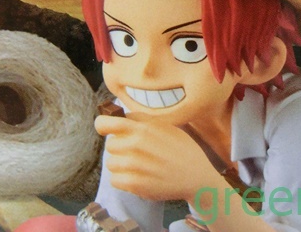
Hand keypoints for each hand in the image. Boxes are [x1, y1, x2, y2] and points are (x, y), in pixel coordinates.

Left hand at [95, 113, 220, 201]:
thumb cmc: (183, 149)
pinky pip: (114, 180)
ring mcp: (134, 165)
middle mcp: (135, 144)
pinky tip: (138, 177)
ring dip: (121, 166)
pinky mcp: (134, 184)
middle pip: (110, 145)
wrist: (196, 177)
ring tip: (138, 166)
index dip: (103, 126)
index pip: (105, 123)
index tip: (106, 130)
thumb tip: (121, 116)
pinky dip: (123, 180)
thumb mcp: (166, 126)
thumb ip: (142, 120)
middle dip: (120, 149)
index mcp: (142, 128)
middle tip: (135, 153)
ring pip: (110, 163)